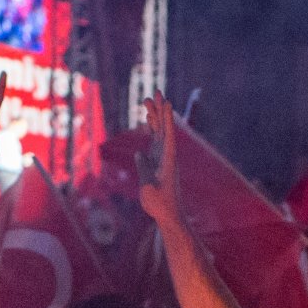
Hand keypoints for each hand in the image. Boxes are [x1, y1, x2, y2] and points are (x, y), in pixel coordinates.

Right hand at [138, 94, 183, 230]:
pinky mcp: (159, 162)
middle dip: (159, 110)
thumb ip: (144, 169)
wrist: (168, 215)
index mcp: (168, 160)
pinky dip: (152, 130)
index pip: (168, 135)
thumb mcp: (149, 187)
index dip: (167, 118)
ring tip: (147, 102)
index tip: (166, 102)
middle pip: (164, 128)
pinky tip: (148, 121)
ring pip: (159, 132)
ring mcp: (163, 158)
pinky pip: (155, 141)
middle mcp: (167, 156)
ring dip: (154, 117)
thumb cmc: (159, 204)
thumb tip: (140, 154)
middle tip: (155, 92)